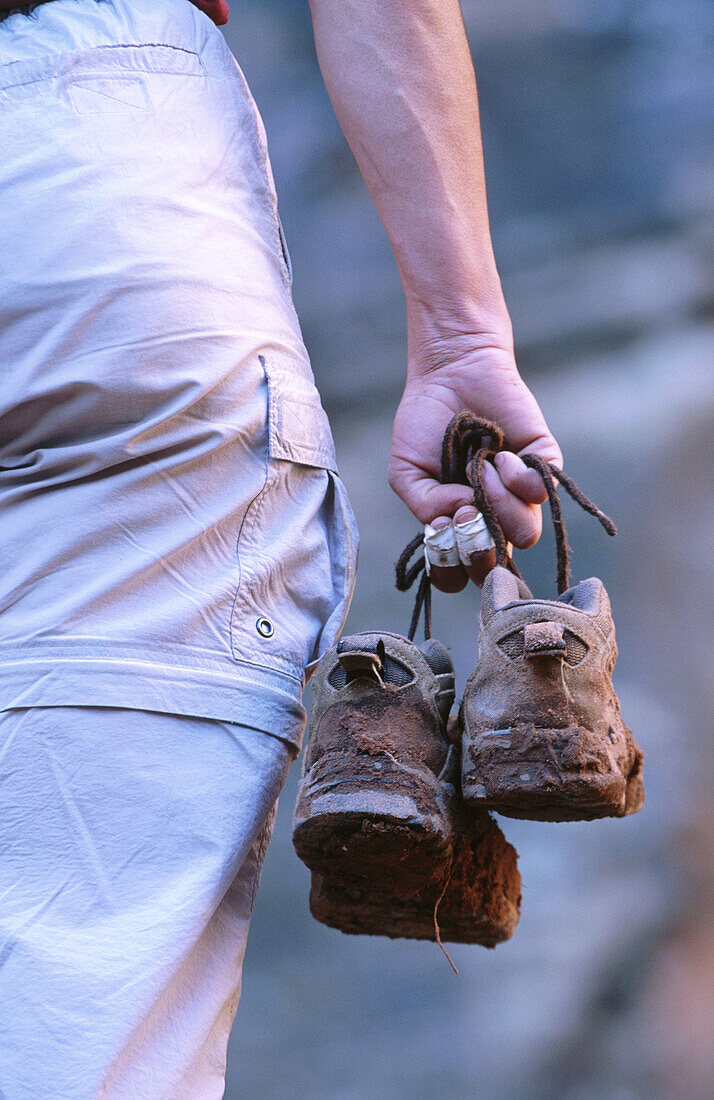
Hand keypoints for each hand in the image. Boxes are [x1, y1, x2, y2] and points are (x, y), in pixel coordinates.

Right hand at [388, 340, 561, 590]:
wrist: (450, 372)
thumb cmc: (425, 423)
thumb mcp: (406, 471)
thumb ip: (425, 506)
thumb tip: (461, 518)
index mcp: (458, 526)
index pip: (461, 573)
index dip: (453, 569)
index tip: (442, 536)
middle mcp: (492, 517)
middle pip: (497, 565)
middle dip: (480, 548)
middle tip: (465, 511)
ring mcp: (518, 494)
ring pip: (524, 533)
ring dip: (498, 506)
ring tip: (480, 472)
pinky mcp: (543, 466)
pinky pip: (540, 492)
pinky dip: (517, 477)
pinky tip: (500, 453)